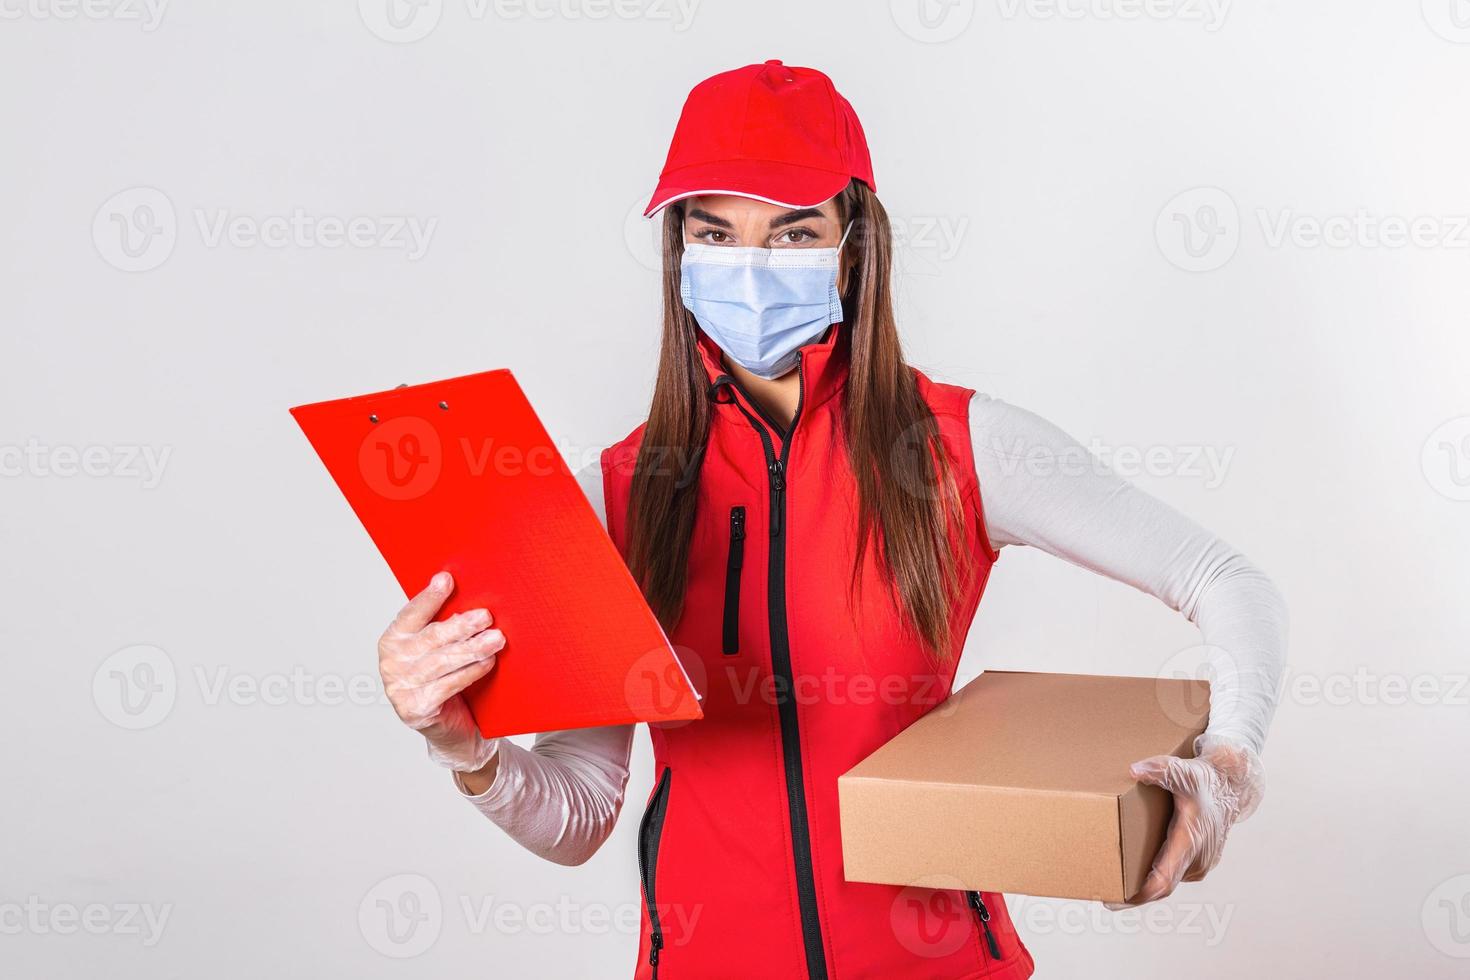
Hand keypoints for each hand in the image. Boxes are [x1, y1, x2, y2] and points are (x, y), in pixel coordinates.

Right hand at [378, 571, 504, 772]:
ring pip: (442, 661)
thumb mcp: (441, 650)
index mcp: (393, 640)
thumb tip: (469, 593)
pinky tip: (488, 662)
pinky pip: (449, 685)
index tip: (447, 580)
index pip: (411, 614)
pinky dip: (471, 671)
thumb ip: (445, 626)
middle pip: (431, 638)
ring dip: (472, 648)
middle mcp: (391, 663)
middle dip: (461, 626)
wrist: (453, 730)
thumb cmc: (448, 679)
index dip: (429, 597)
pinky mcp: (415, 709)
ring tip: (496, 639)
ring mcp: (400, 688)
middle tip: (486, 616)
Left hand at [1110, 737, 1265, 907]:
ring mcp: (1200, 863)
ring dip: (1144, 884)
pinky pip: (1174, 873)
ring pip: (1168, 880)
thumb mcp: (1184, 771)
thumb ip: (1160, 769)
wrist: (1231, 787)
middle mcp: (1197, 859)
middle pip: (1161, 885)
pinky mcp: (1198, 862)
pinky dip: (1156, 875)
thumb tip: (1134, 770)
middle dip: (1133, 894)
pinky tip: (1135, 870)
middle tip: (1104, 896)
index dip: (1140, 894)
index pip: (1164, 879)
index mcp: (1190, 841)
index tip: (1116, 900)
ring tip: (1113, 882)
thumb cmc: (1206, 781)